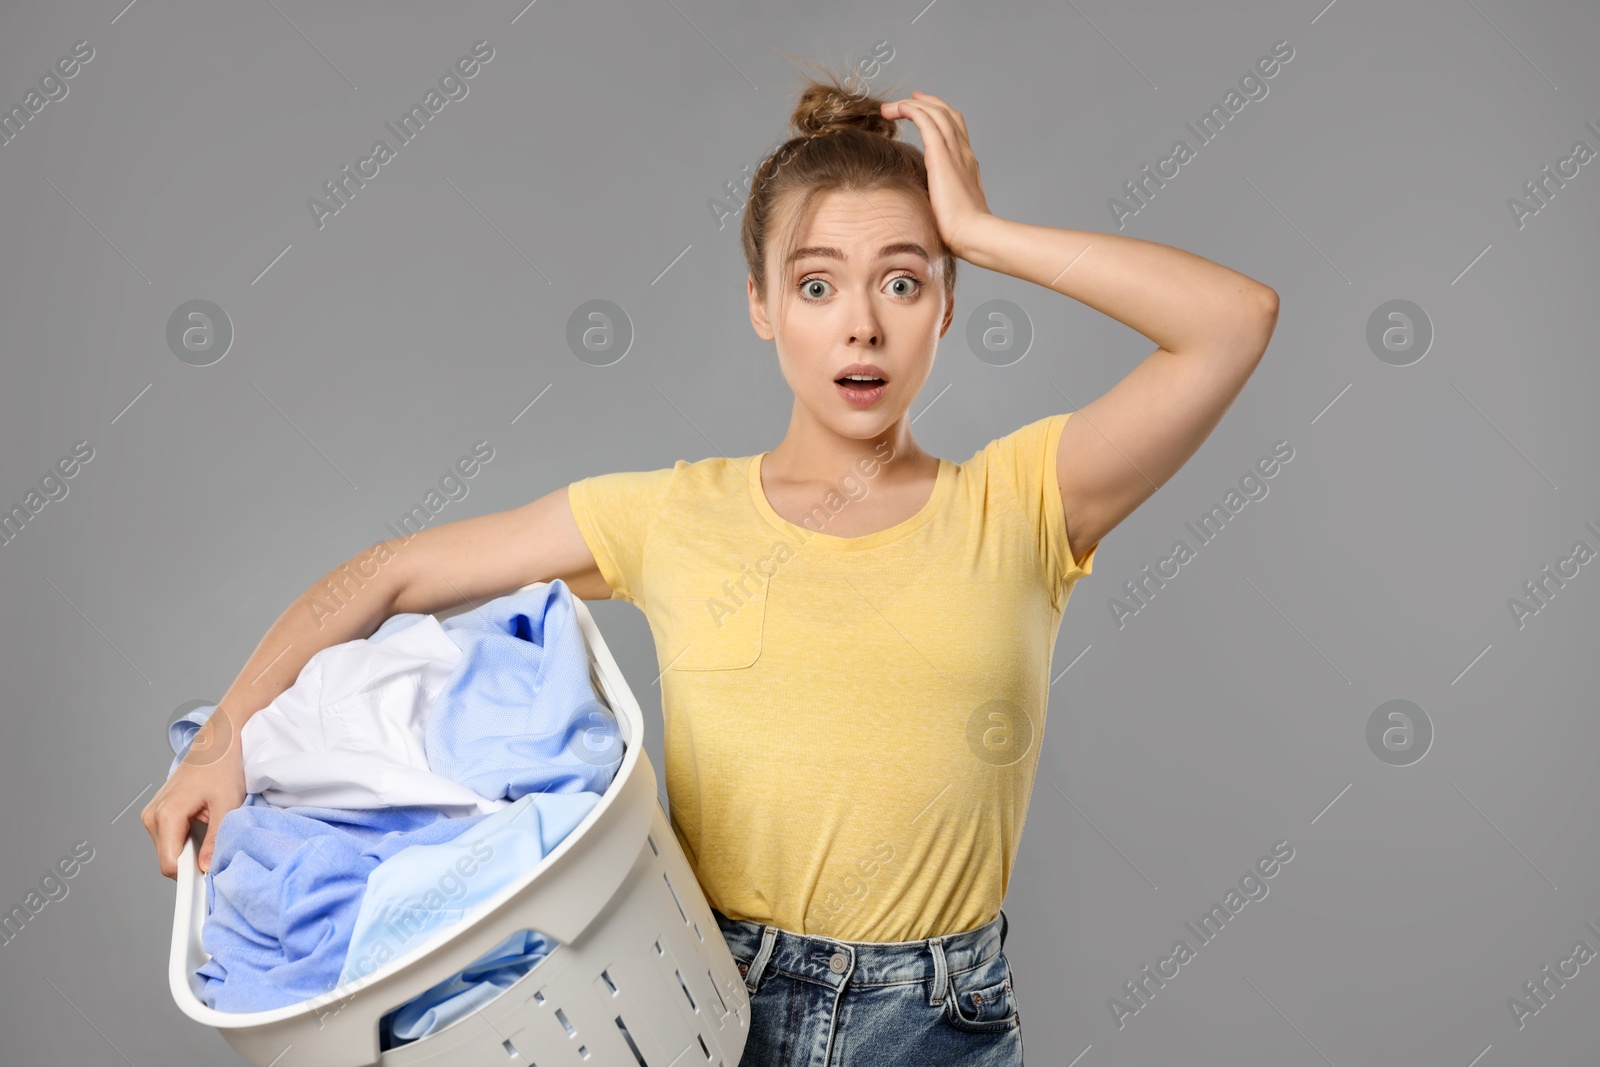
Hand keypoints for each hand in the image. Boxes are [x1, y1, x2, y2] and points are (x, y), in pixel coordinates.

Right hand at [141, 717, 246, 878]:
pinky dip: (187, 840)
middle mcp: (153, 816)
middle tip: (218, 850)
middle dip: (192, 863)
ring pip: (169, 851)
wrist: (218, 741)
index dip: (188, 877)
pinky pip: (170, 839)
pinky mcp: (158, 813)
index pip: (170, 865)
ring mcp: (153, 814)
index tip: (207, 882)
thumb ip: (216, 839)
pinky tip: (203, 825)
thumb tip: (207, 868)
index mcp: (166, 814)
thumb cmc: (223, 766)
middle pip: (168, 860)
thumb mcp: (227, 804)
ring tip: (212, 829)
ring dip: (190, 851)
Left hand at [879, 90, 991, 259]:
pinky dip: (912, 110)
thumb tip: (922, 205)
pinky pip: (927, 121)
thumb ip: (938, 200)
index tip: (919, 109)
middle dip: (925, 103)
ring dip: (912, 105)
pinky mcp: (942, 156)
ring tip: (891, 108)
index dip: (938, 115)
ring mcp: (955, 153)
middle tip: (904, 102)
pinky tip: (898, 109)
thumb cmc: (961, 233)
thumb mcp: (948, 210)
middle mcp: (963, 153)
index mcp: (966, 164)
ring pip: (936, 113)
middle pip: (947, 114)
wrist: (973, 235)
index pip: (955, 129)